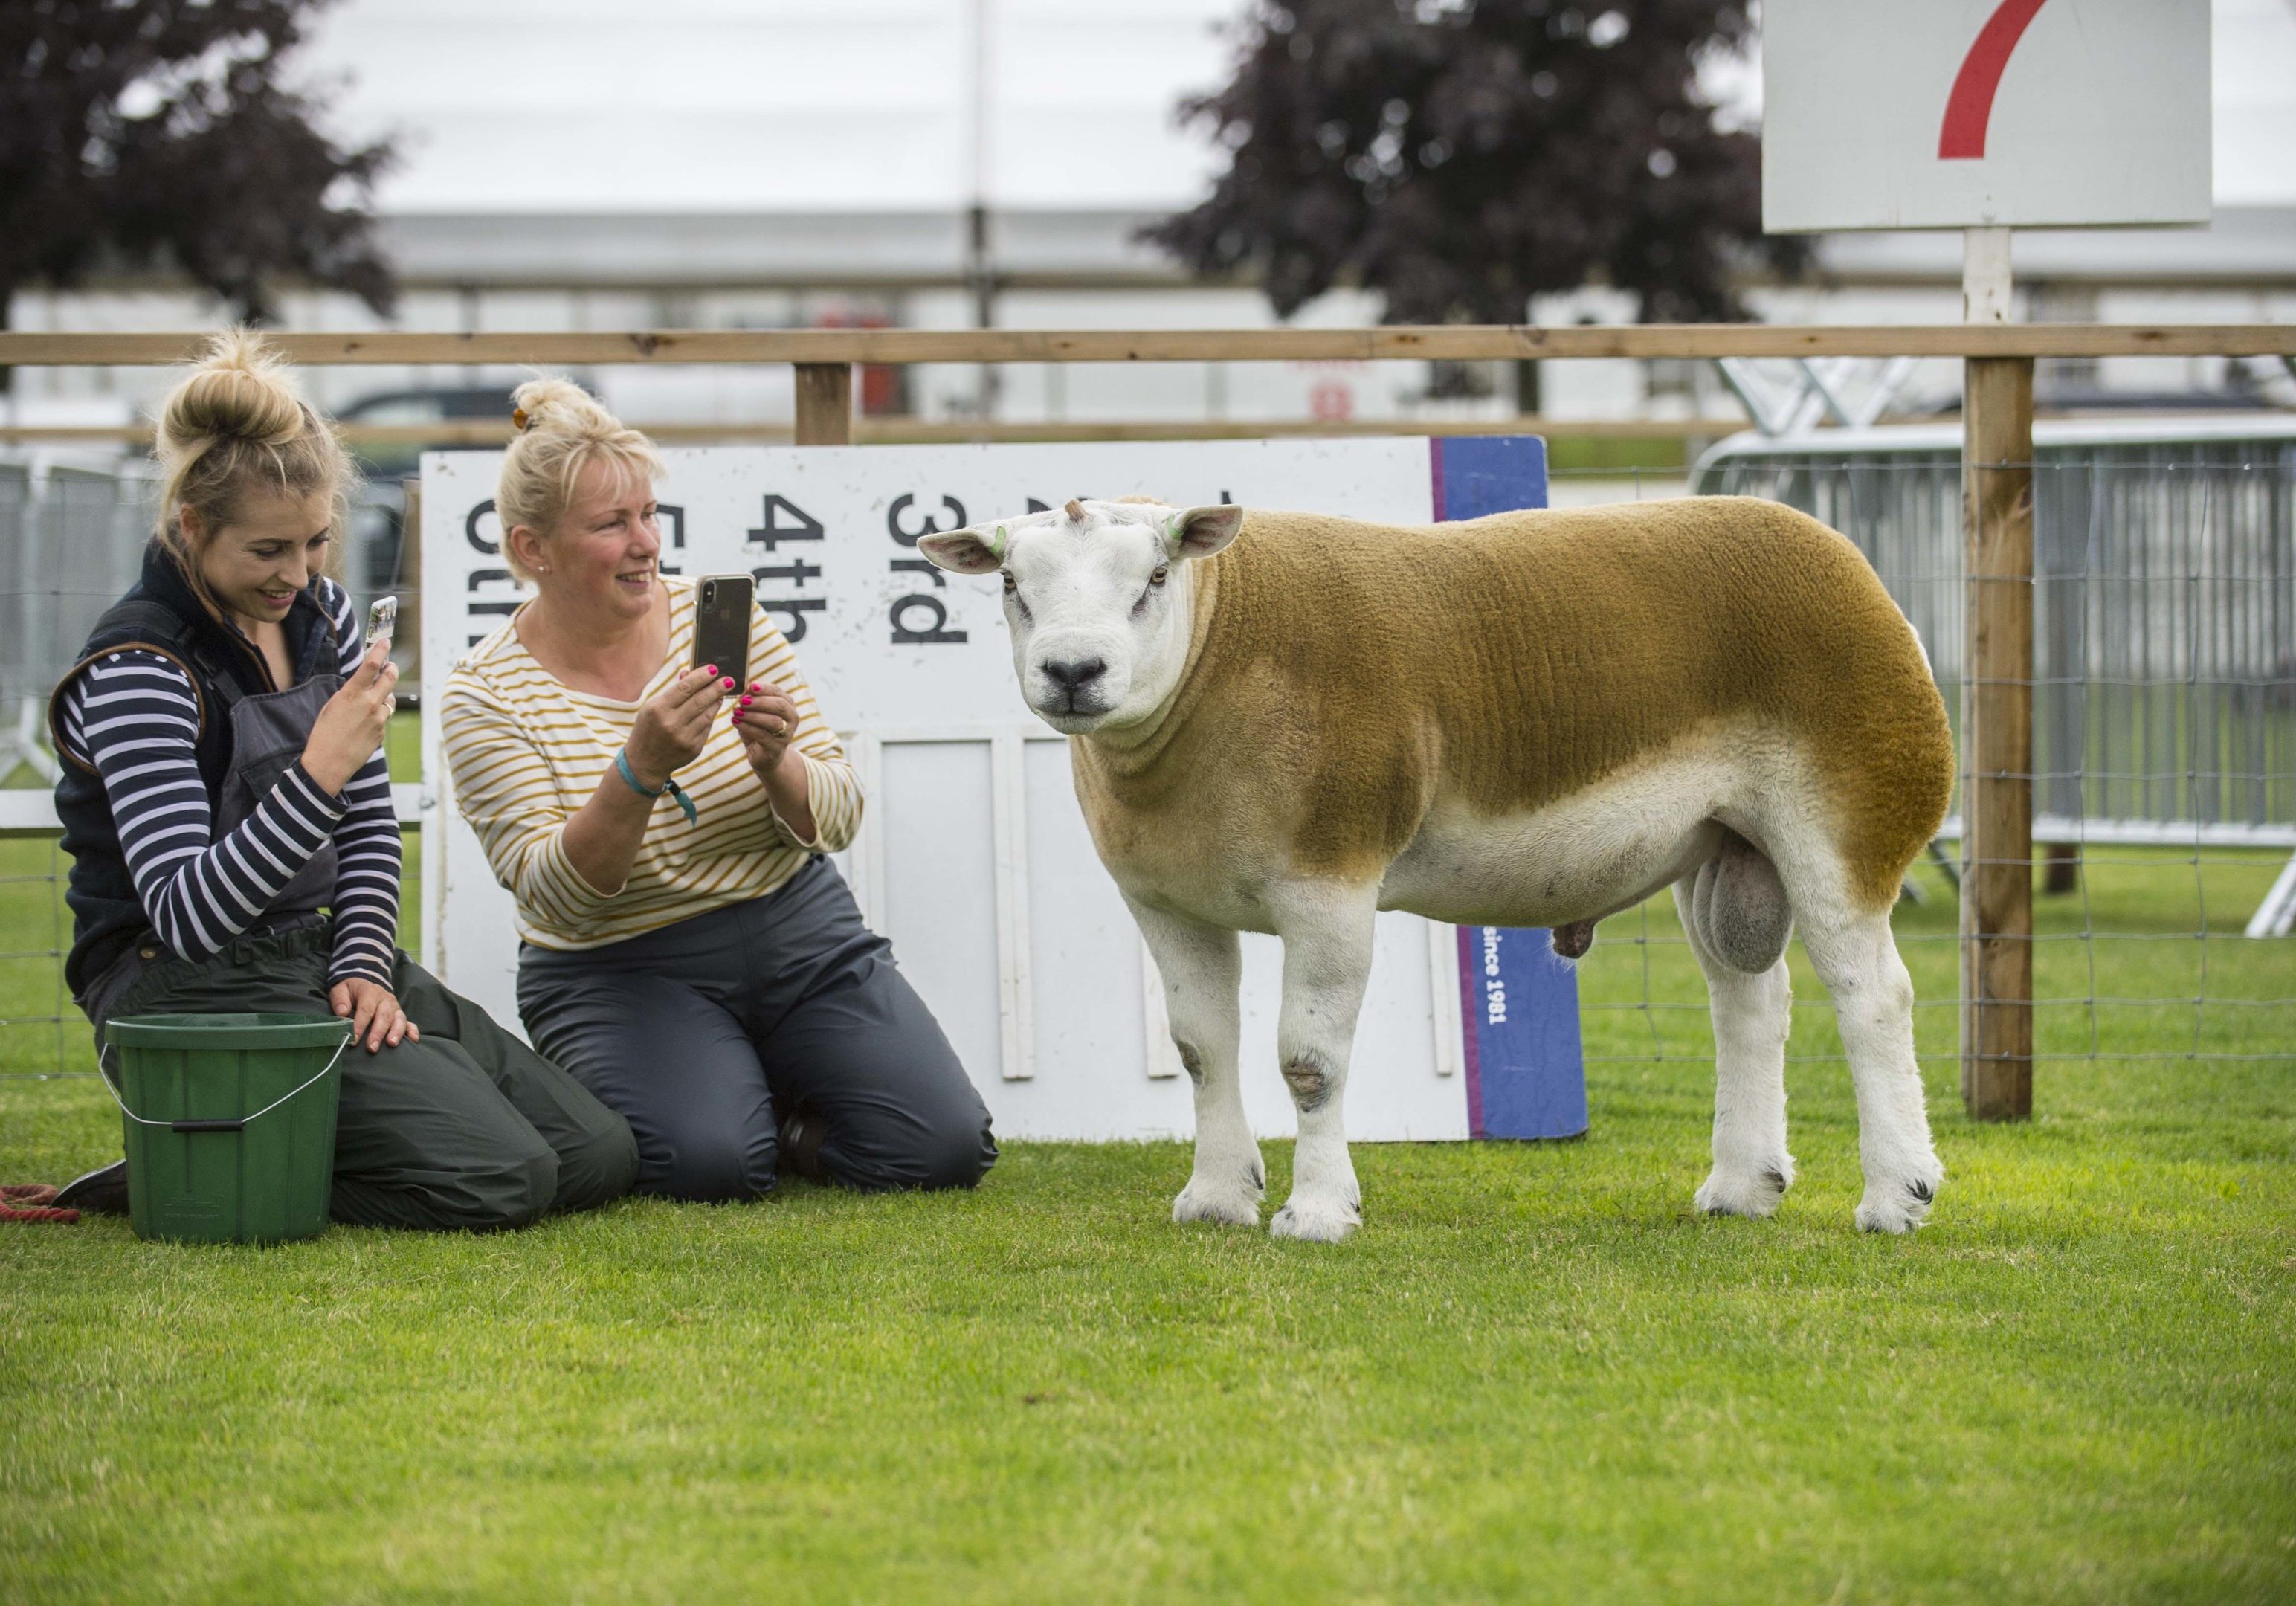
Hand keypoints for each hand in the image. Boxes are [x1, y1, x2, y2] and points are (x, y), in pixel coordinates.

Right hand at [301, 638, 396, 794]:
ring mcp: (379, 719)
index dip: (381, 650)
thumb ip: (351, 692)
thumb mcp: (332, 705)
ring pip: (389, 698)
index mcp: (352, 694)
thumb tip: (364, 683)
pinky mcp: (382, 732)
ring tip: (369, 701)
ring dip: (384, 694)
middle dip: (391, 668)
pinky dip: (378, 715)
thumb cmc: (324, 733)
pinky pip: (384, 717)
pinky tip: (363, 724)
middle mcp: (370, 704)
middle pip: (391, 677)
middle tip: (389, 666)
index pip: (372, 665)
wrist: (328, 763)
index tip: (385, 642)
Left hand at [328, 978, 419, 1053]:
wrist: (364, 983)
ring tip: (391, 1044)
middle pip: (384, 1016)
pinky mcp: (400, 1015)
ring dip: (396, 1032)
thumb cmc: (351, 991)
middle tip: (371, 1048)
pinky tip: (412, 1040)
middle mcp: (385, 999)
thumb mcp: (340, 990)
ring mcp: (395, 1007)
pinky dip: (412, 1031)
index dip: (360, 1025)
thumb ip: (339, 1000)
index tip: (353, 1040)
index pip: (366, 1010)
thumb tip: (343, 1013)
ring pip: (399, 1019)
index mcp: (370, 992)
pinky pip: (409, 1022)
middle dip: (378, 1033)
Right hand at [624, 664, 726, 788]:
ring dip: (717, 701)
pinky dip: (711, 716)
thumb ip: (673, 692)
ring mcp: (684, 738)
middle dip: (717, 688)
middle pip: (700, 701)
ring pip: (707, 714)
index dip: (701, 677)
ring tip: (722, 691)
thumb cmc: (648, 728)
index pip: (685, 688)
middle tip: (728, 679)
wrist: (645, 762)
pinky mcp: (694, 748)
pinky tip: (713, 707)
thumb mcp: (653, 707)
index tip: (714, 669)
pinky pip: (707, 727)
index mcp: (658, 709)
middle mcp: (671, 724)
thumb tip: (691, 673)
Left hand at [730, 681, 801, 776]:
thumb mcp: (755, 712)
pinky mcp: (777, 748)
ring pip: (773, 721)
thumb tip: (744, 688)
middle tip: (742, 700)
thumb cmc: (759, 729)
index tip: (750, 685)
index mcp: (787, 705)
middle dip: (760, 701)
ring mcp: (786, 734)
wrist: (764, 756)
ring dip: (752, 715)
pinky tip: (735, 722)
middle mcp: (791, 718)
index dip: (764, 688)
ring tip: (736, 712)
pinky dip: (747, 727)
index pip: (778, 692)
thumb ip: (751, 699)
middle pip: (780, 706)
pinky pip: (762, 736)